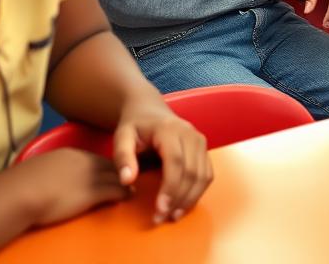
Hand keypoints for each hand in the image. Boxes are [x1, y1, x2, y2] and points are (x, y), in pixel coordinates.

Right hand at [19, 148, 128, 227]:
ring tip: (132, 186)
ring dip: (126, 181)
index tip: (110, 170)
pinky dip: (124, 193)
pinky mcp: (93, 192)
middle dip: (121, 169)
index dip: (103, 166)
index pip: (94, 159)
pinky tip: (129, 195)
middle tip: (130, 175)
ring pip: (117, 175)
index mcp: (70, 155)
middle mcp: (85, 162)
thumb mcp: (40, 170)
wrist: (24, 191)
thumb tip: (45, 179)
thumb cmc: (23, 183)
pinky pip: (116, 190)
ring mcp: (91, 176)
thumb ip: (49, 171)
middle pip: (110, 163)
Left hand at [112, 94, 211, 222]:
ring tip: (173, 215)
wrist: (149, 110)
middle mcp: (190, 133)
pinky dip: (198, 191)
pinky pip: (207, 173)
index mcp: (170, 129)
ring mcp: (200, 140)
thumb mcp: (121, 137)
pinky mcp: (203, 148)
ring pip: (203, 174)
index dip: (170, 188)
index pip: (176, 162)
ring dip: (191, 198)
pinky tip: (184, 204)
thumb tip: (127, 180)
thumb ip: (122, 157)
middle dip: (179, 198)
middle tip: (162, 218)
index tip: (159, 209)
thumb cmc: (134, 125)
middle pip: (192, 171)